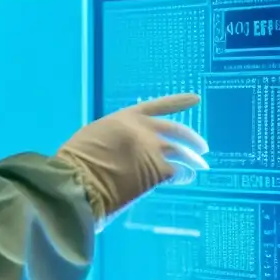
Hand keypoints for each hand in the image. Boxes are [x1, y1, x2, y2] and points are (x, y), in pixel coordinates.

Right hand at [56, 94, 208, 231]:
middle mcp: (144, 131)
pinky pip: (178, 172)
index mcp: (126, 118)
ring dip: (194, 160)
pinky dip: (185, 176)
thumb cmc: (77, 161)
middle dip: (192, 139)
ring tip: (201, 166)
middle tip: (203, 147)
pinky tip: (187, 179)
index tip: (195, 98)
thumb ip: (115, 137)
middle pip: (177, 131)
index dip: (178, 102)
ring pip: (182, 153)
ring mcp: (153, 151)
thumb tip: (124, 148)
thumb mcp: (95, 137)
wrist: (80, 181)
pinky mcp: (157, 172)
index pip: (157, 106)